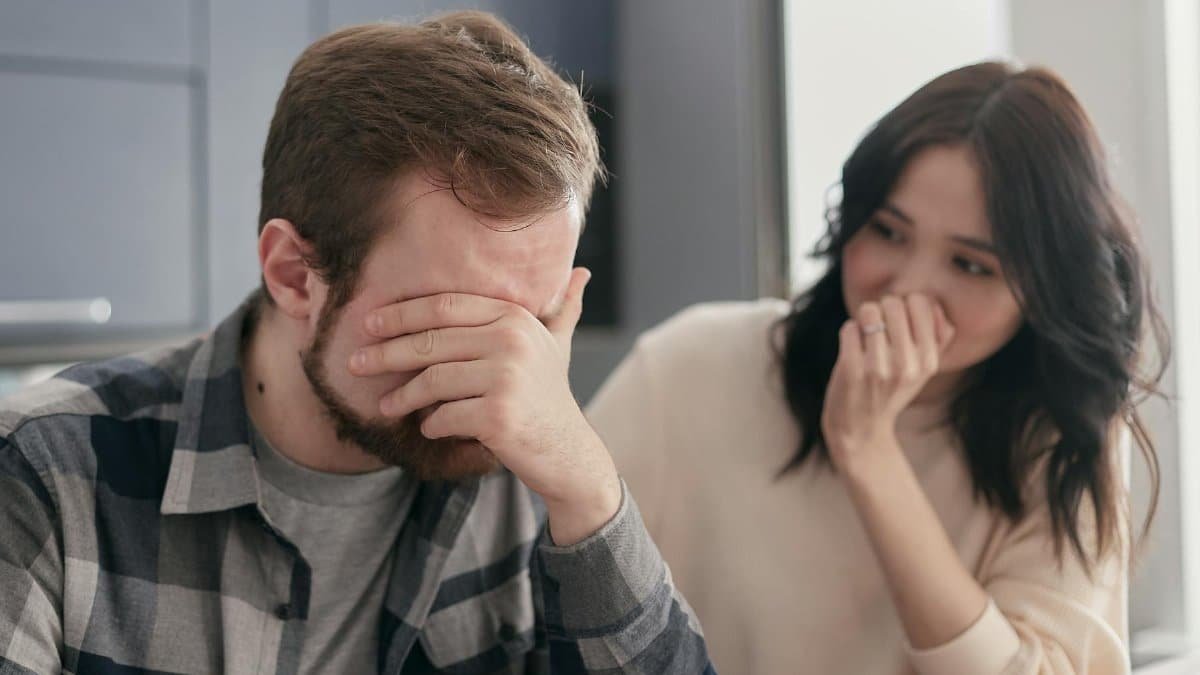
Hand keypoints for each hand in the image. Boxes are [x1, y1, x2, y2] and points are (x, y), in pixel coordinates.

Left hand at [348, 268, 620, 544]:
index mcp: (515, 317)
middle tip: (354, 363)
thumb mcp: (555, 346)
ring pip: (432, 381)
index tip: (369, 324)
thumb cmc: (550, 396)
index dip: (401, 314)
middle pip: (430, 342)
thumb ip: (562, 308)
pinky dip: (430, 424)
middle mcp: (513, 341)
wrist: (569, 453)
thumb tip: (582, 271)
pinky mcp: (499, 416)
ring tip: (386, 405)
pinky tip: (429, 427)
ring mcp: (507, 378)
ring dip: (403, 396)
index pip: (443, 307)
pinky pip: (444, 416)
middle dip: (385, 353)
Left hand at [820, 294, 954, 474]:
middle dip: (882, 308)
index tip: (899, 319)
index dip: (906, 303)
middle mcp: (907, 366)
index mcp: (929, 361)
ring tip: (865, 334)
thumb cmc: (891, 389)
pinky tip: (852, 347)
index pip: (922, 303)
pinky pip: (849, 327)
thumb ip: (938, 336)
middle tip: (877, 326)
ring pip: (869, 310)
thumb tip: (935, 305)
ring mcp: (879, 369)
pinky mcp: (852, 370)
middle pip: (893, 303)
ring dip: (863, 319)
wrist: (861, 427)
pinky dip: (849, 332)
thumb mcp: (923, 369)